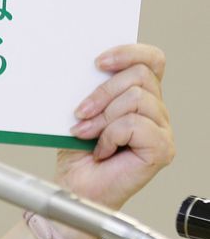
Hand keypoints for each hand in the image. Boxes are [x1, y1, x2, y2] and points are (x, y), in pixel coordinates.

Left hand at [58, 43, 174, 209]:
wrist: (76, 186)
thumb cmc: (78, 152)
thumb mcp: (81, 110)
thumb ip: (91, 88)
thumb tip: (87, 67)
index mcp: (140, 95)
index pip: (151, 60)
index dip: (128, 52)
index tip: (97, 62)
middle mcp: (156, 110)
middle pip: (141, 75)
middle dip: (103, 92)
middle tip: (80, 113)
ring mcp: (162, 129)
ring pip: (138, 98)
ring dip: (103, 117)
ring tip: (87, 135)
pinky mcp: (162, 148)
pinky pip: (136, 124)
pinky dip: (111, 135)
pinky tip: (103, 150)